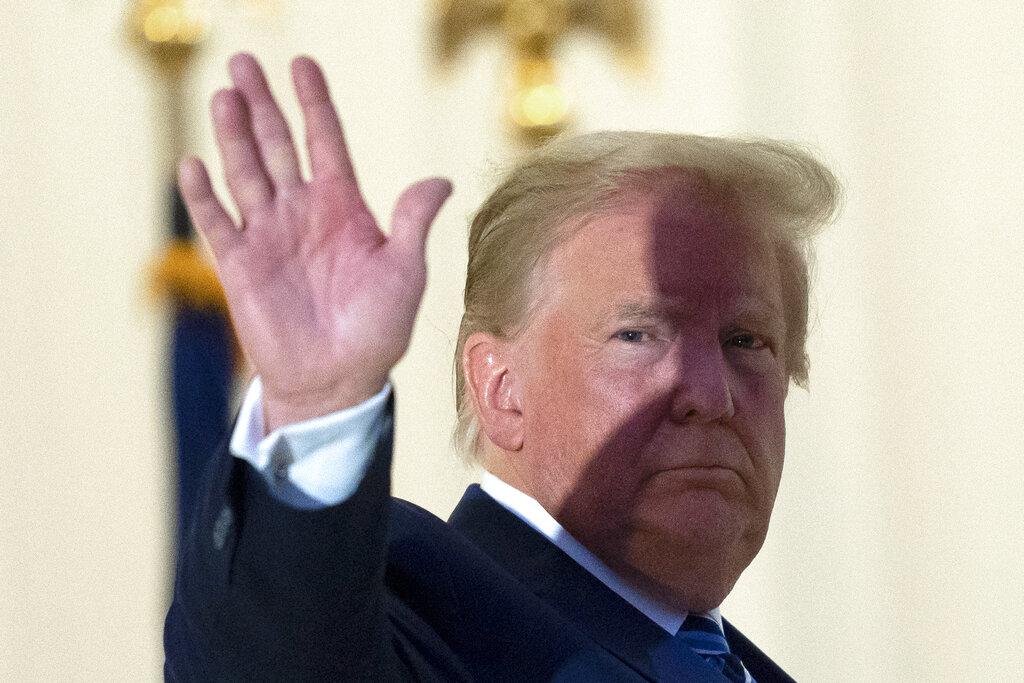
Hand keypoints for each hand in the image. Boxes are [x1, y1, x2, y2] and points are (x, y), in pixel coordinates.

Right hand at [178, 54, 451, 432]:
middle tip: (244, 63)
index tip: (304, 64)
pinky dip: (203, 194)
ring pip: (245, 172)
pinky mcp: (239, 264)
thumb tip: (441, 180)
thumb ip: (412, 223)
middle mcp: (302, 212)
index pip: (325, 141)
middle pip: (277, 145)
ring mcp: (268, 234)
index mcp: (343, 207)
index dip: (315, 103)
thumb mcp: (405, 272)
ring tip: (225, 96)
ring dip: (233, 135)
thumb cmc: (378, 329)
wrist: (338, 380)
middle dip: (263, 105)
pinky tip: (193, 163)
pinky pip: (216, 221)